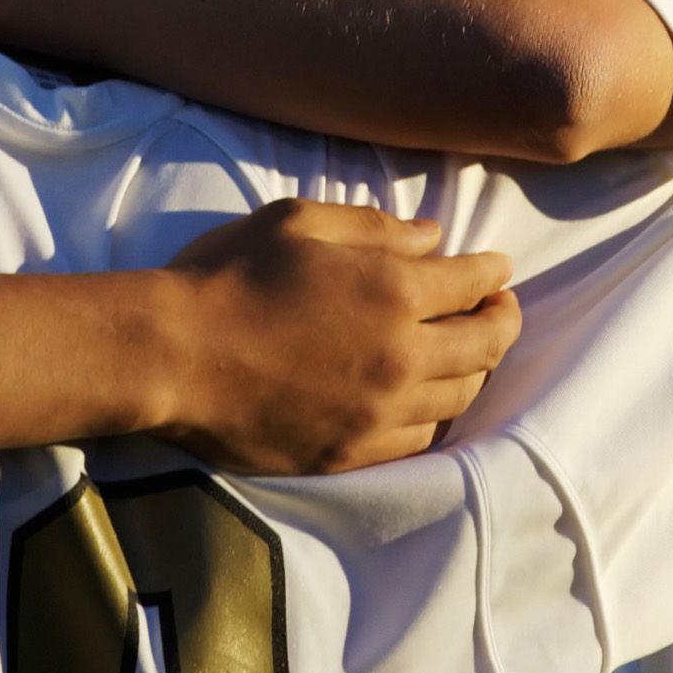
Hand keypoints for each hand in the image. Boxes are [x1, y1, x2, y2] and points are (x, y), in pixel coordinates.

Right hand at [160, 198, 519, 471]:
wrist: (172, 355)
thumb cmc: (228, 275)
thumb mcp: (297, 220)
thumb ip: (374, 227)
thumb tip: (432, 239)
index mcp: (393, 290)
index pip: (474, 283)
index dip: (492, 273)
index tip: (497, 269)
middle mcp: (401, 355)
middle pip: (485, 345)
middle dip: (501, 320)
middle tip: (498, 309)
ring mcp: (380, 411)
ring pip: (460, 395)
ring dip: (473, 368)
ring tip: (467, 351)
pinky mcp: (352, 451)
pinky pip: (420, 438)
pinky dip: (435, 412)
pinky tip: (425, 396)